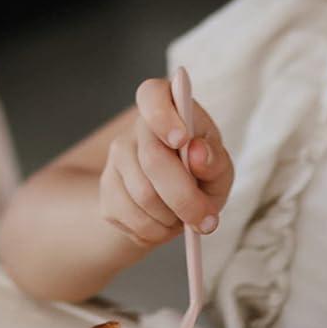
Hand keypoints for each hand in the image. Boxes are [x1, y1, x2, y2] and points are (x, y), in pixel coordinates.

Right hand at [98, 76, 233, 248]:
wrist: (174, 201)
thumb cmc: (201, 173)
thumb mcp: (219, 166)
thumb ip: (214, 159)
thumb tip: (197, 152)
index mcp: (167, 109)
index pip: (152, 95)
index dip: (163, 116)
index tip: (181, 140)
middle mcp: (135, 130)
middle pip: (152, 159)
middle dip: (184, 196)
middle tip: (207, 219)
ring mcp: (115, 160)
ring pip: (143, 197)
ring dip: (173, 218)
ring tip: (186, 218)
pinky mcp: (106, 193)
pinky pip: (132, 220)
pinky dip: (158, 232)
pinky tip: (167, 224)